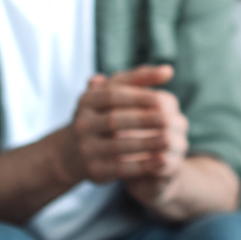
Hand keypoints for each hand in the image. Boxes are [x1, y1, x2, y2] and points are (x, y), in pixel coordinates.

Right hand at [62, 65, 189, 208]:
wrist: (71, 152)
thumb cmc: (103, 113)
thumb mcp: (113, 92)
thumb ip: (140, 79)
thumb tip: (168, 70)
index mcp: (87, 101)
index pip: (112, 95)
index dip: (137, 96)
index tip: (159, 98)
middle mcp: (83, 124)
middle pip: (115, 120)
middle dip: (143, 120)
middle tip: (167, 119)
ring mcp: (87, 148)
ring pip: (118, 145)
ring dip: (146, 143)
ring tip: (168, 140)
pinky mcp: (94, 169)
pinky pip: (120, 167)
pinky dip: (142, 165)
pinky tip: (161, 161)